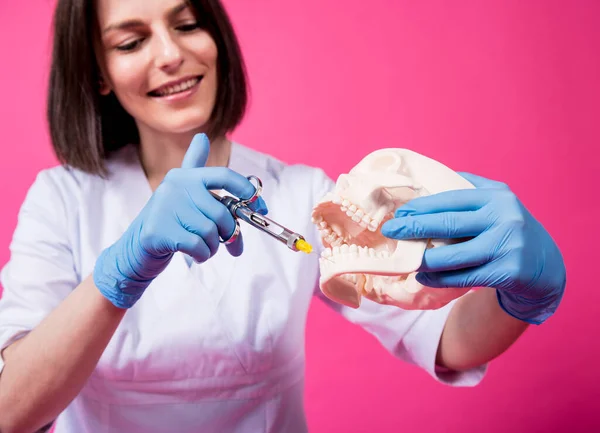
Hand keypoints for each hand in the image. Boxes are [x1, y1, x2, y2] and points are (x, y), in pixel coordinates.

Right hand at [93, 133, 267, 308]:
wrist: (136, 250)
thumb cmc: (170, 223)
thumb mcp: (183, 194)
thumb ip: (196, 169)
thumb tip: (202, 137)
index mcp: (185, 177)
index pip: (223, 176)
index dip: (247, 191)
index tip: (260, 207)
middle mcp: (175, 187)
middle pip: (221, 213)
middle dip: (230, 233)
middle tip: (230, 244)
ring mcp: (165, 208)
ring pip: (211, 231)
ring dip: (213, 246)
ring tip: (203, 247)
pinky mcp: (159, 231)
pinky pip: (199, 246)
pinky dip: (203, 255)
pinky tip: (194, 255)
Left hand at [380, 172, 565, 324]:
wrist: (545, 266)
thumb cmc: (509, 228)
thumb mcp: (498, 201)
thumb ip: (470, 187)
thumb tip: (430, 178)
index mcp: (496, 198)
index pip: (451, 200)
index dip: (422, 207)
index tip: (399, 213)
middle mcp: (503, 219)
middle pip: (449, 224)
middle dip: (414, 228)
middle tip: (390, 231)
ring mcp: (507, 246)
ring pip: (454, 256)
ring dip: (424, 259)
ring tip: (405, 259)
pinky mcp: (508, 272)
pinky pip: (464, 277)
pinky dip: (440, 278)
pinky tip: (423, 277)